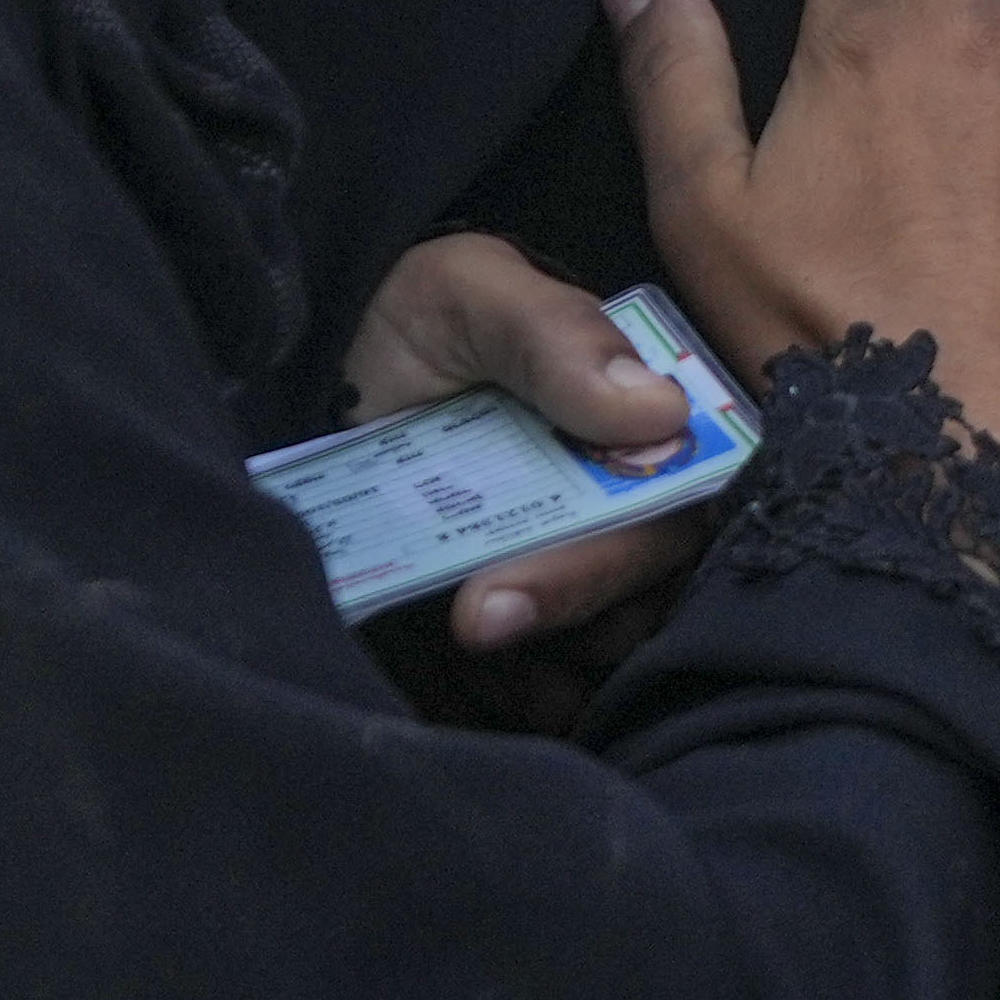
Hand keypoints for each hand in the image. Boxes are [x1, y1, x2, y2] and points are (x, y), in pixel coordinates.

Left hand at [335, 226, 728, 662]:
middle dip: (569, 606)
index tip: (527, 575)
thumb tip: (657, 412)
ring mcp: (579, 582)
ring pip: (615, 654)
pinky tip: (460, 691)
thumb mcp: (474, 291)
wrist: (313, 379)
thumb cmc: (417, 321)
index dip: (629, 551)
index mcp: (646, 434)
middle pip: (653, 590)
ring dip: (551, 671)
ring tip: (463, 655)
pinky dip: (519, 709)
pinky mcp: (525, 642)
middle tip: (472, 617)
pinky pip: (555, 700)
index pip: (686, 506)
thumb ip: (557, 336)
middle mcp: (630, 515)